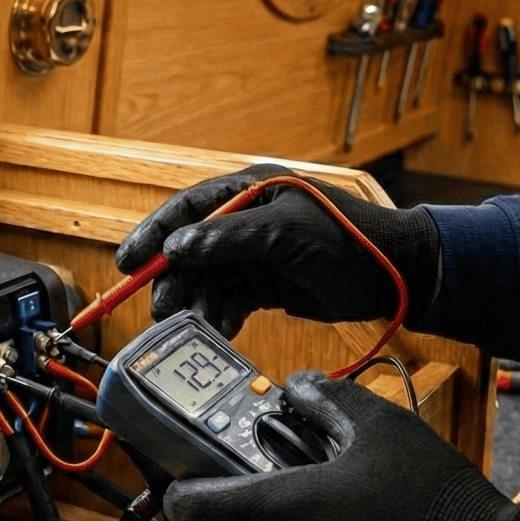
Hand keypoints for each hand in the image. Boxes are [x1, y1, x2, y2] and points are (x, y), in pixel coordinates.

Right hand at [114, 164, 440, 337]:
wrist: (391, 276)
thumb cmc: (347, 239)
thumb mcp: (285, 233)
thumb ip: (228, 240)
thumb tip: (178, 249)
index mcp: (248, 191)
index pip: (186, 209)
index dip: (154, 234)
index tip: (127, 262)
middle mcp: (245, 220)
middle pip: (190, 250)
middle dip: (173, 279)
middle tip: (161, 309)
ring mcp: (254, 254)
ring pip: (207, 280)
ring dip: (194, 303)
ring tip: (188, 325)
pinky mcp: (265, 285)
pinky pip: (228, 300)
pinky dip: (218, 316)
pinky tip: (216, 329)